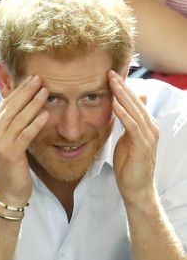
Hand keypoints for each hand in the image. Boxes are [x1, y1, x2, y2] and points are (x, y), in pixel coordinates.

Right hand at [0, 75, 48, 203]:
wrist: (7, 192)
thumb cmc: (8, 166)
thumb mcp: (3, 142)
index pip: (4, 104)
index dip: (17, 90)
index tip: (31, 78)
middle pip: (10, 108)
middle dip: (25, 92)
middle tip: (39, 79)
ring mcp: (0, 145)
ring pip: (19, 119)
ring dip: (33, 104)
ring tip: (46, 92)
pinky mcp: (10, 154)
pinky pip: (25, 135)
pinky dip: (35, 124)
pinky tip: (46, 115)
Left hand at [109, 70, 158, 202]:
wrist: (136, 188)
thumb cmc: (129, 165)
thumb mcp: (127, 139)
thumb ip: (127, 123)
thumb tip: (125, 109)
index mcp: (146, 125)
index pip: (134, 101)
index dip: (123, 88)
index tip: (110, 75)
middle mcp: (150, 127)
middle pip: (135, 102)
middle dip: (123, 86)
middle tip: (110, 72)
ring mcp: (148, 136)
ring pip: (134, 110)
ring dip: (122, 96)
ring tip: (112, 82)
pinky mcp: (142, 145)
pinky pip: (132, 125)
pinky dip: (123, 114)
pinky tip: (114, 104)